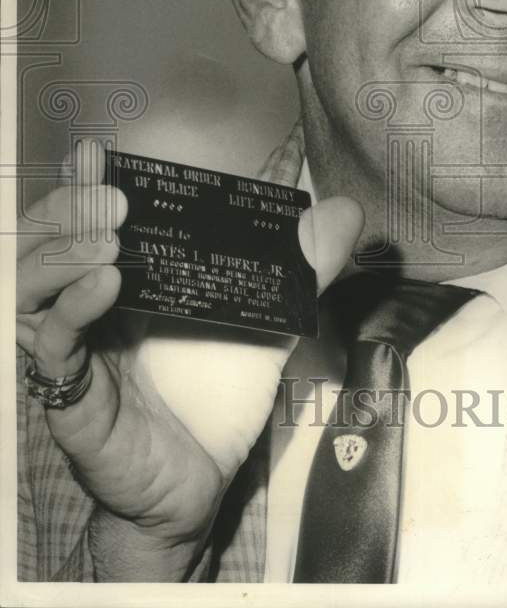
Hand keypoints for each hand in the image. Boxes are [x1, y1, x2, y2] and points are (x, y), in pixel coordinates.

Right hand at [17, 139, 362, 569]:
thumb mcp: (266, 321)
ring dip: (61, 253)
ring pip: (28, 287)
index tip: (96, 151)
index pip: (84, 219)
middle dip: (66, 209)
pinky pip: (53, 348)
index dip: (82, 183)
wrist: (200, 485)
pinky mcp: (71, 398)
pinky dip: (72, 313)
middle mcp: (85, 306)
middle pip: (43, 241)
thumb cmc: (217, 399)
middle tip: (113, 194)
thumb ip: (304, 267)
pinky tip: (105, 287)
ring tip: (108, 238)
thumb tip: (345, 209)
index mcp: (123, 280)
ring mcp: (73, 351)